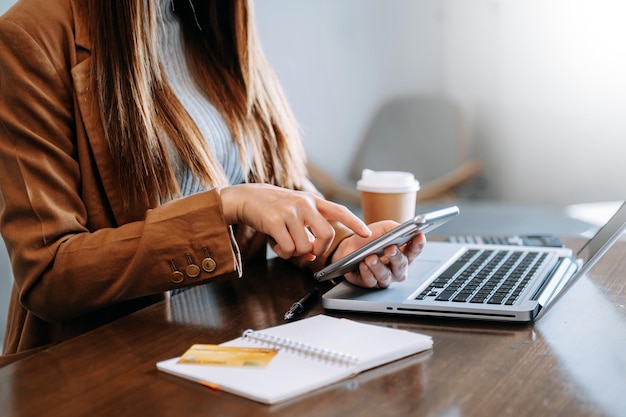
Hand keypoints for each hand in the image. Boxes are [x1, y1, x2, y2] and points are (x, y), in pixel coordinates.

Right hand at [219, 184, 371, 259]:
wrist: (246, 198)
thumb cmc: (273, 207)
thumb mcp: (295, 212)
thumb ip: (308, 230)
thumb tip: (314, 254)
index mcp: (313, 201)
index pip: (339, 211)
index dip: (355, 222)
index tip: (367, 233)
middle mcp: (305, 204)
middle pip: (327, 235)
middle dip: (320, 248)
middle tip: (310, 249)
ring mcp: (290, 212)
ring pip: (305, 246)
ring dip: (296, 252)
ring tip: (285, 243)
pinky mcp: (275, 221)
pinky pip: (288, 248)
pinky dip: (284, 252)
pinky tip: (277, 244)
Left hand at [331, 221, 425, 287]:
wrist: (349, 246)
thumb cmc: (370, 239)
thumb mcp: (384, 228)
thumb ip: (397, 228)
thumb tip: (410, 228)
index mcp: (403, 254)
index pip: (415, 250)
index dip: (418, 244)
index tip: (418, 236)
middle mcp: (396, 268)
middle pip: (401, 265)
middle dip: (396, 256)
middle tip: (390, 248)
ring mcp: (385, 277)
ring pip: (385, 276)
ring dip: (378, 266)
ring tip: (371, 257)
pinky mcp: (370, 283)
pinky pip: (371, 281)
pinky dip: (367, 273)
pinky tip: (363, 265)